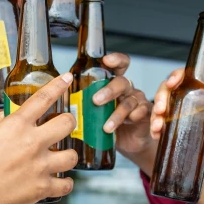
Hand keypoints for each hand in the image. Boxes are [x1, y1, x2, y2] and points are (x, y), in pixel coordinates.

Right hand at [0, 74, 77, 203]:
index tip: (68, 78)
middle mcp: (32, 142)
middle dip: (68, 122)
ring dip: (67, 155)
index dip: (58, 85)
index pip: (43, 98)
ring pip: (72, 155)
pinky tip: (59, 181)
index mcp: (15, 125)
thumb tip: (8, 114)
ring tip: (60, 157)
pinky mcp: (42, 188)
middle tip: (63, 126)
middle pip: (67, 123)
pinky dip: (64, 183)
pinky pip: (66, 184)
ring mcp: (40, 166)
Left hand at [91, 53, 151, 167]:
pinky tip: (129, 122)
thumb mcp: (92, 113)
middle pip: (121, 82)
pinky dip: (134, 117)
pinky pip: (141, 112)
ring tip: (106, 126)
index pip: (118, 66)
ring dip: (117, 113)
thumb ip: (80, 103)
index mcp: (113, 84)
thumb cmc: (107, 124)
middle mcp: (126, 90)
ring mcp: (137, 101)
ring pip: (129, 101)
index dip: (115, 60)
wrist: (127, 144)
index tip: (106, 61)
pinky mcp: (144, 115)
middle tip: (96, 100)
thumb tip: (59, 98)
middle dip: (109, 90)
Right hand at [150, 68, 203, 168]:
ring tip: (157, 127)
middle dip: (161, 98)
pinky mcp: (169, 131)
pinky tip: (156, 135)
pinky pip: (157, 124)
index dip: (177, 76)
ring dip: (154, 115)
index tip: (173, 83)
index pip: (187, 79)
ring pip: (160, 107)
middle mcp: (187, 104)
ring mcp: (176, 117)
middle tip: (160, 110)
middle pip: (168, 91)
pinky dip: (154, 128)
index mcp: (203, 98)